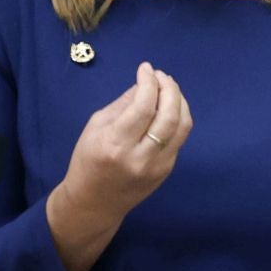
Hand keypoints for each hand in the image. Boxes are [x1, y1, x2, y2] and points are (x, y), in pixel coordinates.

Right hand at [47, 62, 193, 270]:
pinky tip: (170, 108)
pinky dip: (177, 118)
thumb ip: (122, 105)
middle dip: (170, 89)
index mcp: (115, 144)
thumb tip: (144, 84)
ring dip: (180, 102)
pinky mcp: (167, 170)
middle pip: (169, 116)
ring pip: (182, 127)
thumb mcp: (96, 127)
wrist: (95, 202)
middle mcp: (140, 156)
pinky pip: (179, 139)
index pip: (142, 107)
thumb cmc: (88, 160)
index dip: (149, 83)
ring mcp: (158, 166)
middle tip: (163, 76)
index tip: (146, 68)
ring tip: (170, 88)